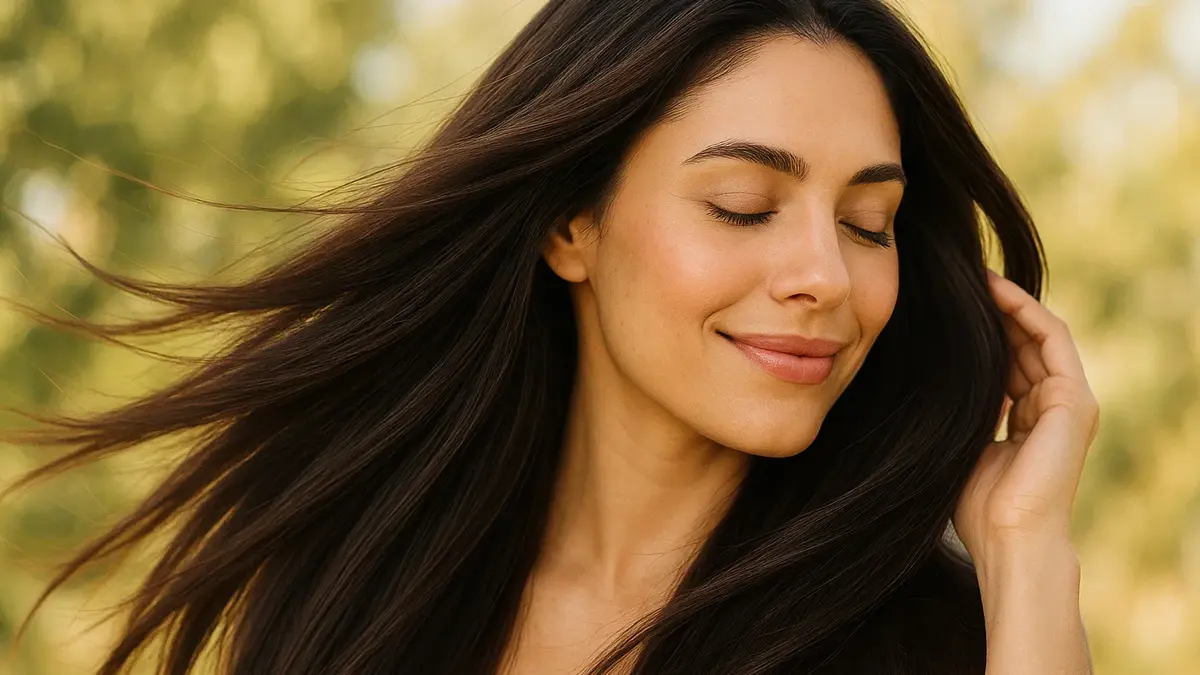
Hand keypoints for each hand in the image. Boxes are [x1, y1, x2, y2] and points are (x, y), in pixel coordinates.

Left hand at [952, 269, 1099, 564]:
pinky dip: (1025, 310)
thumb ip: (960, 410)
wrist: (1008, 538)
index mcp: (1028, 421)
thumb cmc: (977, 505)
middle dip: (993, 311)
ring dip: (1008, 302)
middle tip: (959, 280)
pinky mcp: (1075, 400)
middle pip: (1023, 344)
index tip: (949, 308)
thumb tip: (928, 376)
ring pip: (1038, 334)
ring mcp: (1069, 403)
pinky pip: (1051, 339)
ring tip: (976, 277)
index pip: (1007, 362)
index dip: (982, 332)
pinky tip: (996, 291)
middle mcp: (1052, 408)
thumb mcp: (962, 443)